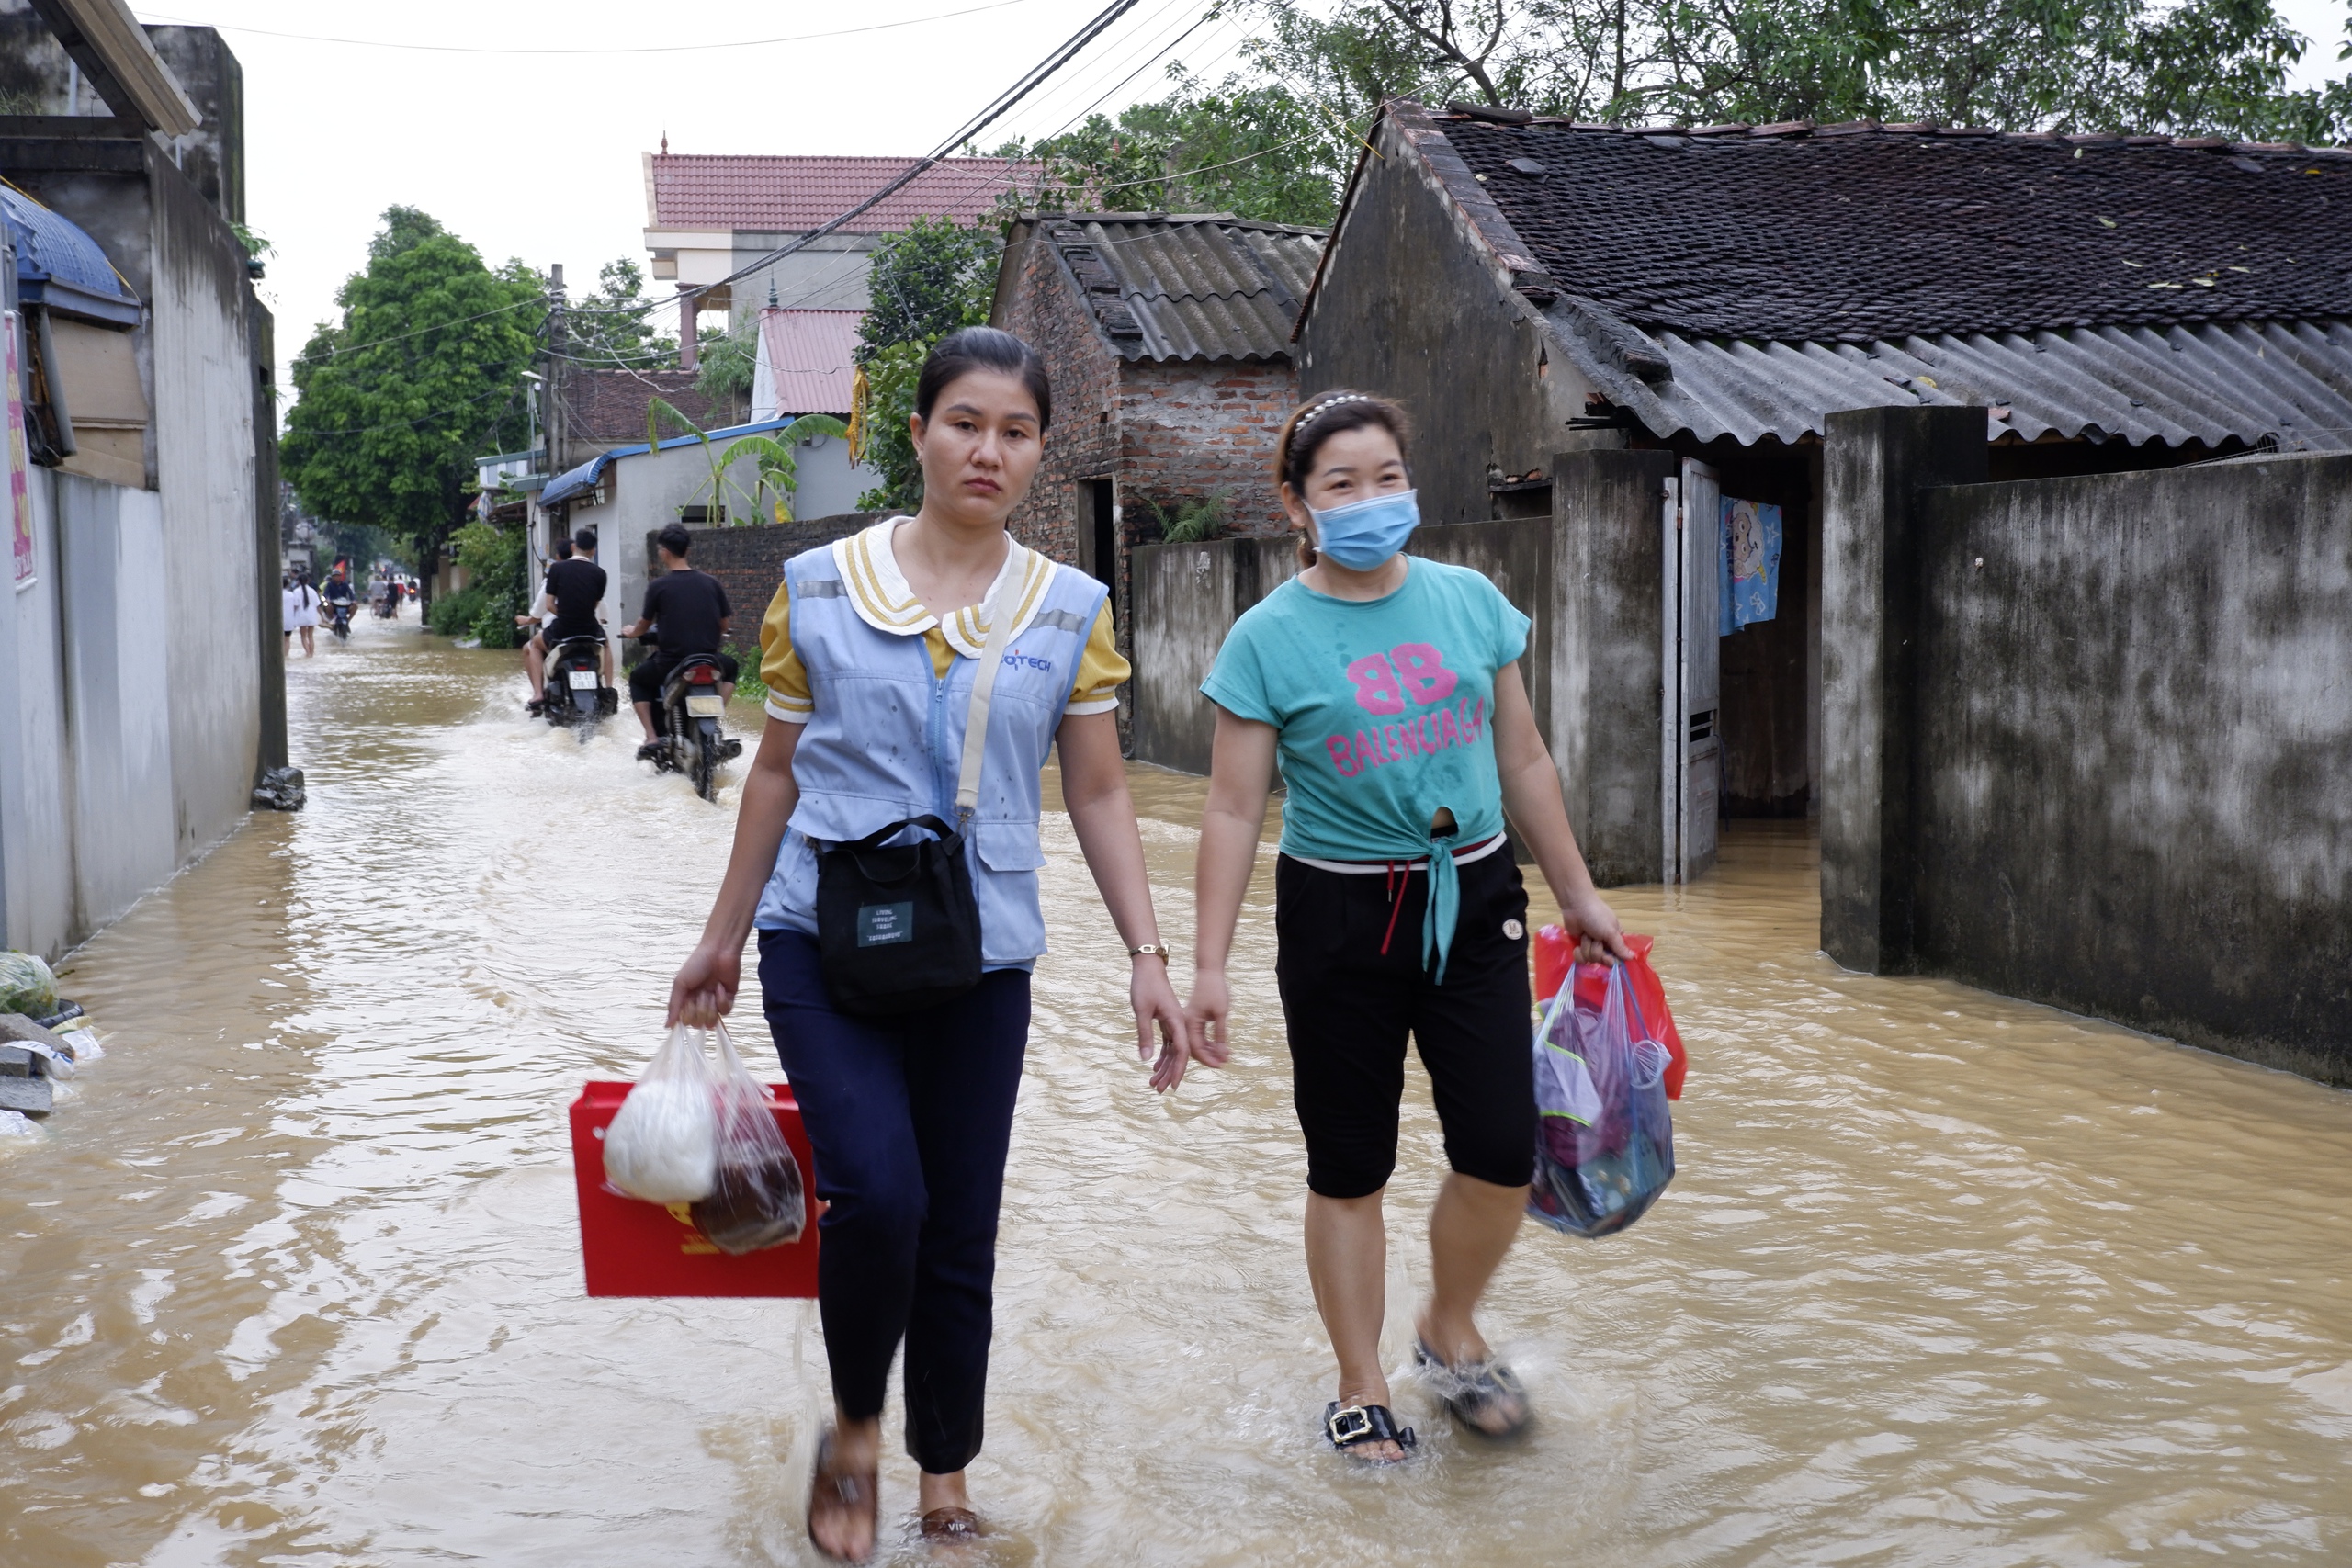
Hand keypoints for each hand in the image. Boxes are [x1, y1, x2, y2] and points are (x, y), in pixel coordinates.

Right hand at [667, 938, 740, 1026]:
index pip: (685, 1021)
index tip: (688, 1000)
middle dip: (699, 1009)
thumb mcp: (680, 984)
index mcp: (686, 1001)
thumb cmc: (697, 964)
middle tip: (701, 992)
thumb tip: (667, 1026)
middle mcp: (699, 1005)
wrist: (718, 951)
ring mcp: (714, 1004)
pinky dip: (722, 1000)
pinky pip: (725, 1012)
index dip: (687, 1014)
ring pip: (711, 1022)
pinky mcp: (729, 1000)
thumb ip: (674, 1006)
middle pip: (698, 1024)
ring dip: (710, 1006)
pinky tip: (720, 986)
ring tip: (710, 990)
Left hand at [1131, 957, 1192, 1092]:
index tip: (1174, 1085)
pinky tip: (1155, 1068)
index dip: (1179, 1070)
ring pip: (1172, 1051)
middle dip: (1170, 1074)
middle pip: (1178, 1054)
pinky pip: (1168, 1043)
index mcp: (1177, 1021)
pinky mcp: (1167, 1021)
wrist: (1148, 967)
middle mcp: (1179, 1024)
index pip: (1181, 1051)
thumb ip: (1144, 1035)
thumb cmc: (1145, 985)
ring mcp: (1173, 1023)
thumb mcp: (1141, 1011)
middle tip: (1159, 1091)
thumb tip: (1145, 1060)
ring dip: (1165, 1067)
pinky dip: (1162, 1056)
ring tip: (1155, 1084)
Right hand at [1182, 967, 1235, 1075]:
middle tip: (1224, 1063)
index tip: (1221, 1065)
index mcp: (1189, 1022)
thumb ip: (1220, 1034)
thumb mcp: (1221, 1013)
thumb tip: (1221, 1053)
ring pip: (1197, 1042)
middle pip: (1194, 1048)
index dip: (1208, 1059)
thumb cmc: (1215, 989)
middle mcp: (1185, 1023)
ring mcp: (1188, 1021)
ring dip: (1210, 1051)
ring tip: (1224, 1057)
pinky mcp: (1193, 1018)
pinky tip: (1219, 1047)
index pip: (1196, 1048)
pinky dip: (1208, 1042)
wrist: (1210, 971)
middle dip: (1209, 1057)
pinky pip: (1198, 1035)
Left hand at [1561, 889, 1633, 965]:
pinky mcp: (1580, 947)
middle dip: (1597, 951)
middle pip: (1602, 960)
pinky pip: (1580, 959)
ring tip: (1586, 935)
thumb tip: (1632, 957)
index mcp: (1615, 940)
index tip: (1607, 958)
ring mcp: (1591, 946)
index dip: (1610, 960)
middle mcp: (1605, 945)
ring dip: (1587, 947)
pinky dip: (1578, 953)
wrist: (1576, 907)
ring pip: (1590, 959)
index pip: (1616, 958)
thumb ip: (1620, 947)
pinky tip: (1577, 945)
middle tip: (1595, 940)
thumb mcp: (1611, 932)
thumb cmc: (1597, 917)